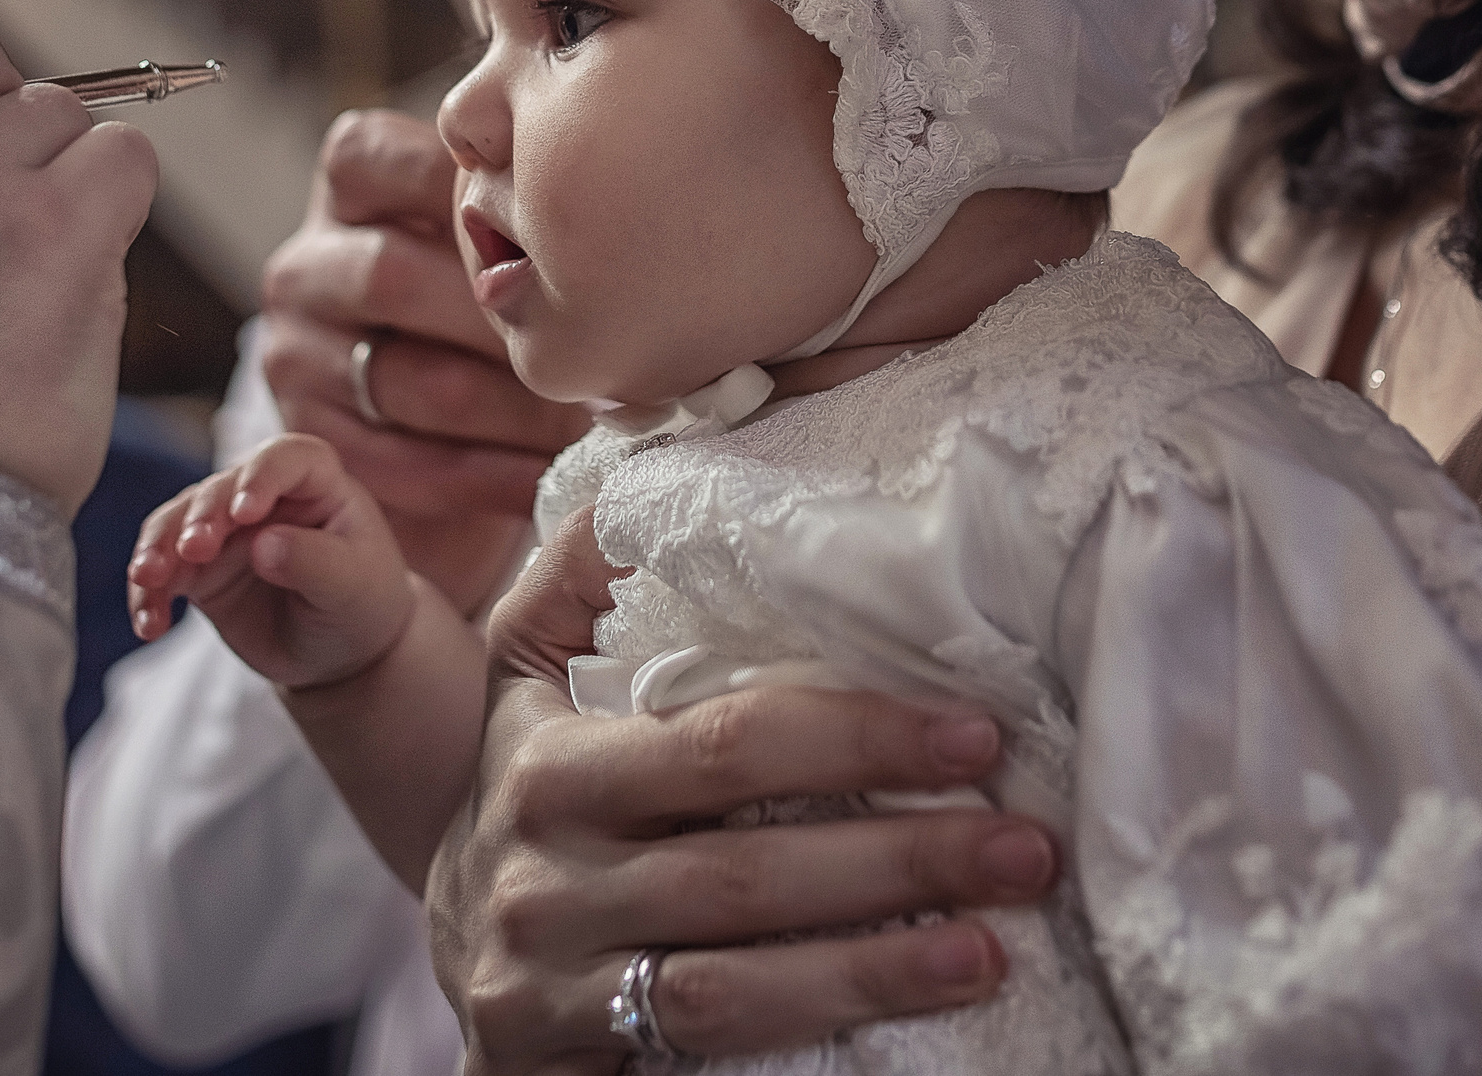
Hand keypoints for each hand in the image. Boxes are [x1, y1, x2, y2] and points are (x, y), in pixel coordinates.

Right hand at [129, 433, 418, 689]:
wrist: (340, 652)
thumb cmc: (361, 604)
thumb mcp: (353, 586)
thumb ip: (315, 561)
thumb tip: (264, 545)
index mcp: (314, 481)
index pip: (285, 458)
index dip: (260, 477)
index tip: (245, 513)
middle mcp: (261, 495)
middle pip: (218, 489)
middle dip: (199, 518)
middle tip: (192, 551)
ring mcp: (223, 530)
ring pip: (176, 523)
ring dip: (157, 548)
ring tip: (148, 579)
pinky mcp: (196, 570)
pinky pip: (161, 573)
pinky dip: (149, 595)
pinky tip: (149, 625)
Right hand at [261, 110, 586, 612]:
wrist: (435, 425)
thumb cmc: (491, 304)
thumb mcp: (495, 235)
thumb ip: (523, 212)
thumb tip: (624, 214)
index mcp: (352, 182)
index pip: (399, 164)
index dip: (480, 203)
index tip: (569, 240)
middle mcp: (307, 263)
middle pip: (395, 277)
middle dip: (504, 323)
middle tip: (597, 353)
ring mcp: (296, 351)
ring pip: (407, 379)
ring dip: (509, 412)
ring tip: (585, 424)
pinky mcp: (309, 434)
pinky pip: (399, 460)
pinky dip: (482, 476)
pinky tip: (543, 480)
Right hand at [427, 513, 1061, 1074]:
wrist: (457, 946)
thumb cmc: (531, 786)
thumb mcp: (523, 672)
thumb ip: (579, 575)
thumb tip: (654, 466)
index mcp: (548, 761)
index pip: (719, 746)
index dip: (853, 737)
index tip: (972, 732)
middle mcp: (543, 872)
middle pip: (742, 869)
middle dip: (897, 853)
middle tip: (1023, 843)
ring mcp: (550, 978)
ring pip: (730, 983)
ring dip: (876, 962)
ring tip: (995, 939)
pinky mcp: (554, 1060)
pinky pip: (705, 1048)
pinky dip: (820, 1022)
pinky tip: (919, 1002)